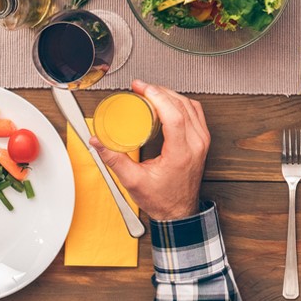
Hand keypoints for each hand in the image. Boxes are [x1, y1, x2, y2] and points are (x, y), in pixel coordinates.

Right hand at [91, 81, 208, 221]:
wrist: (178, 212)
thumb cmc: (162, 200)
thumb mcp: (133, 181)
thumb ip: (113, 159)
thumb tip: (98, 142)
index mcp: (181, 153)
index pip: (174, 115)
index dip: (157, 96)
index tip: (142, 88)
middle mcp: (196, 144)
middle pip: (182, 105)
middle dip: (160, 92)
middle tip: (141, 88)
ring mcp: (202, 141)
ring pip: (191, 106)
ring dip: (171, 95)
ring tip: (151, 93)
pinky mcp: (202, 140)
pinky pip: (196, 112)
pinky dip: (181, 102)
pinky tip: (168, 102)